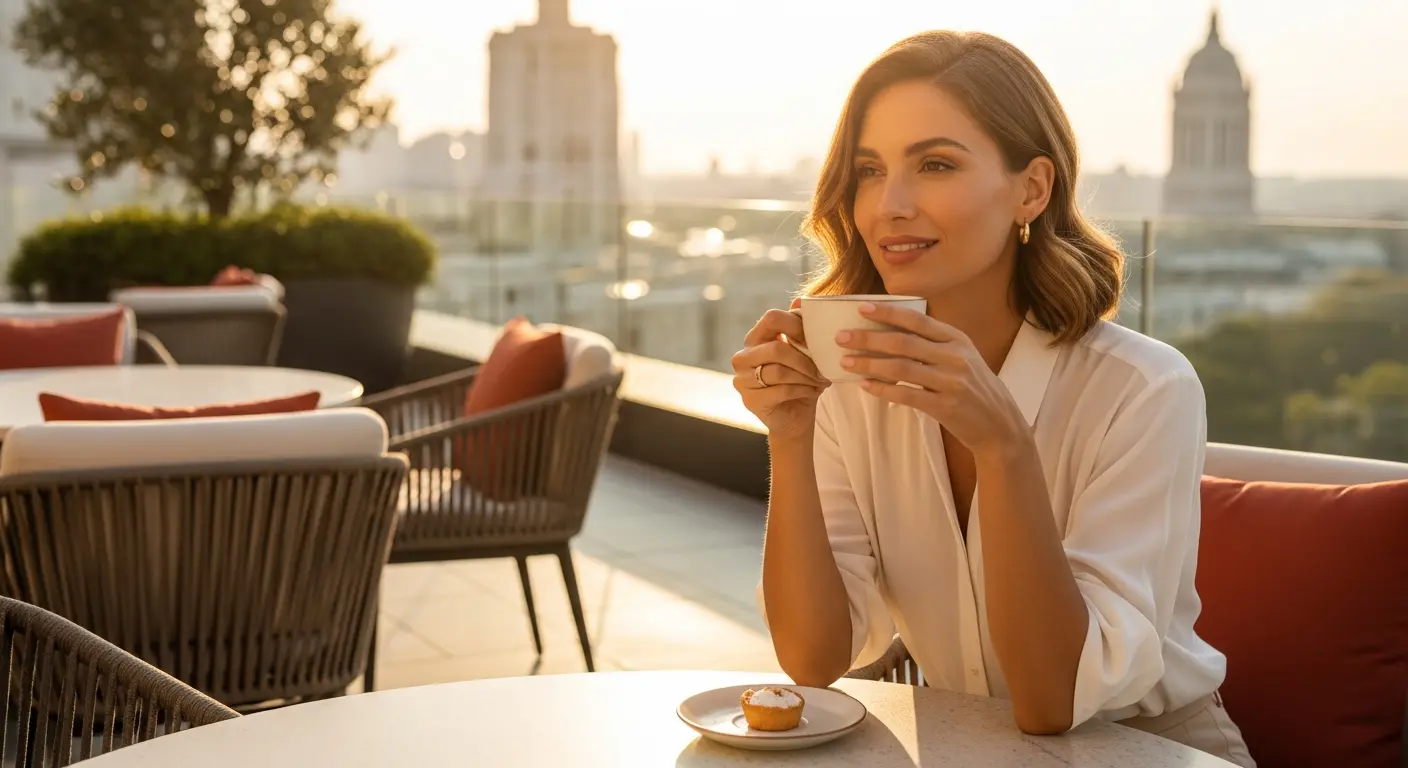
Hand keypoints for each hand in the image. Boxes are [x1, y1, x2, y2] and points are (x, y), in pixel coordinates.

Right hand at [732, 300, 829, 441]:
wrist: (795, 417)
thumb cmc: (801, 379)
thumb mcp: (804, 351)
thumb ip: (801, 327)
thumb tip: (801, 299)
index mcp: (755, 339)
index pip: (771, 318)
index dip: (797, 324)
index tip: (817, 338)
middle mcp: (743, 357)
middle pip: (776, 348)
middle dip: (805, 359)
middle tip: (822, 368)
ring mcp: (742, 380)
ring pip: (779, 371)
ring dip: (806, 376)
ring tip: (820, 380)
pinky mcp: (750, 400)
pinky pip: (782, 390)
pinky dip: (803, 391)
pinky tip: (813, 391)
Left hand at [835, 302, 1027, 454]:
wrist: (999, 425)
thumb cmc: (973, 388)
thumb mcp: (961, 357)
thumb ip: (934, 343)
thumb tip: (889, 331)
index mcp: (958, 339)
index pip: (917, 320)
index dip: (888, 313)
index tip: (861, 308)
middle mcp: (956, 357)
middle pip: (904, 342)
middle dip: (868, 338)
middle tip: (841, 336)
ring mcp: (951, 382)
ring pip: (902, 368)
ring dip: (869, 364)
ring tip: (846, 362)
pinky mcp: (945, 407)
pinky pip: (907, 395)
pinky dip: (883, 390)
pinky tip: (865, 386)